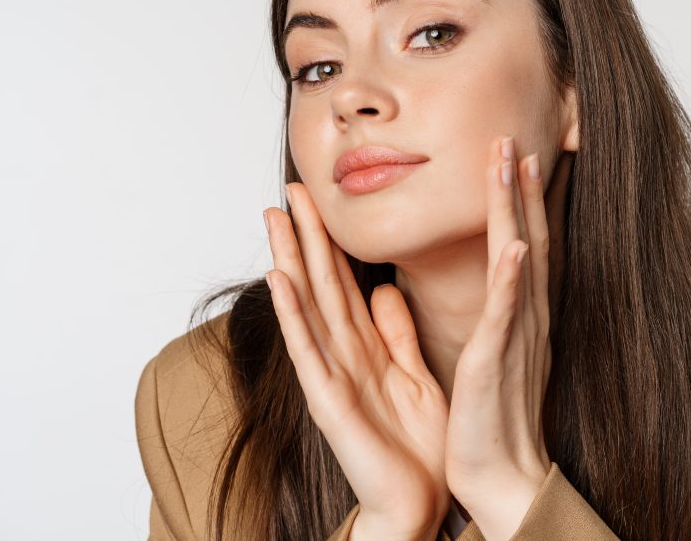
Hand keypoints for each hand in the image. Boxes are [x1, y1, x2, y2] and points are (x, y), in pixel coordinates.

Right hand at [263, 184, 449, 540]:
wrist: (417, 500)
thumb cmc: (414, 444)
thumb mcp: (412, 373)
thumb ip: (397, 332)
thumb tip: (386, 288)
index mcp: (364, 346)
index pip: (343, 281)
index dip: (330, 239)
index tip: (319, 199)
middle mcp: (341, 354)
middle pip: (320, 283)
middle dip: (305, 235)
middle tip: (289, 189)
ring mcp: (331, 375)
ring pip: (308, 306)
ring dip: (290, 260)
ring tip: (274, 218)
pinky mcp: (329, 401)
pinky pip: (309, 350)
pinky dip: (293, 314)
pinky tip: (279, 279)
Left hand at [445, 135, 553, 539]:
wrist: (502, 476)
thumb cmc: (494, 418)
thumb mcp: (494, 352)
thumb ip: (496, 313)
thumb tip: (494, 281)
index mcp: (520, 314)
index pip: (523, 243)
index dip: (519, 198)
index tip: (513, 155)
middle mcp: (526, 316)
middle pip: (527, 236)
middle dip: (518, 185)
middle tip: (511, 135)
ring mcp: (517, 335)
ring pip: (520, 258)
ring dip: (517, 209)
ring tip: (515, 162)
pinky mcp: (499, 360)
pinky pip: (509, 311)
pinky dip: (515, 276)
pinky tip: (519, 243)